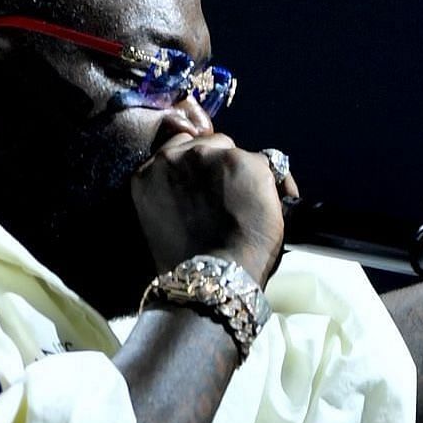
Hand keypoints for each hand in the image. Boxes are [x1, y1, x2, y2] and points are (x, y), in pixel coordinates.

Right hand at [130, 132, 289, 284]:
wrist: (213, 279)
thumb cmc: (188, 262)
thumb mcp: (161, 218)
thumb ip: (172, 189)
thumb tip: (201, 177)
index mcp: (148, 173)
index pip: (178, 145)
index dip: (198, 166)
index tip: (207, 185)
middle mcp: (175, 157)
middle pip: (209, 143)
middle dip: (219, 166)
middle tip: (229, 198)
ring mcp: (210, 156)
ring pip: (236, 151)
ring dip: (243, 172)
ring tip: (249, 205)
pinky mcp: (244, 161)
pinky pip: (268, 163)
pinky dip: (274, 184)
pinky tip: (271, 208)